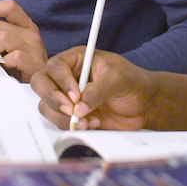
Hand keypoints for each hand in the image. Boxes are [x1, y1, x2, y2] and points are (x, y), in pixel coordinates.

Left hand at [0, 0, 46, 82]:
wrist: (40, 87)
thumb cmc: (19, 66)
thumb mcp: (9, 45)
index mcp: (26, 25)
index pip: (9, 6)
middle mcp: (31, 33)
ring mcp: (34, 48)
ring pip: (2, 38)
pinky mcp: (35, 64)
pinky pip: (13, 56)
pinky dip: (5, 63)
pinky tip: (7, 68)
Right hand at [30, 47, 157, 130]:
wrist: (145, 105)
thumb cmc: (133, 82)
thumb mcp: (119, 79)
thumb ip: (99, 90)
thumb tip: (79, 107)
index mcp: (77, 60)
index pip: (55, 66)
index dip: (61, 81)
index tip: (76, 96)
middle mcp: (67, 77)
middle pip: (41, 83)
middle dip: (52, 98)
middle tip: (71, 110)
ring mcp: (67, 97)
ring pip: (46, 105)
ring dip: (61, 116)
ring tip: (87, 121)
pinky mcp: (71, 115)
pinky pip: (58, 121)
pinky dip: (71, 126)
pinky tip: (92, 124)